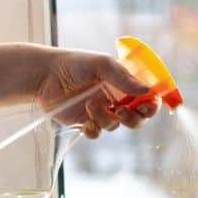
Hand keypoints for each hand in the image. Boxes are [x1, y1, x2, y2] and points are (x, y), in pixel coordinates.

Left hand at [0, 43, 161, 138]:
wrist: (44, 75)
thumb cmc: (74, 63)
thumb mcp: (102, 65)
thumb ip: (125, 78)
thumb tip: (148, 90)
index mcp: (124, 84)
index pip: (147, 98)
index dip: (153, 104)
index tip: (150, 105)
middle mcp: (116, 99)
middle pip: (138, 118)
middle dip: (135, 118)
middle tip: (122, 111)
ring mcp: (102, 112)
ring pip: (117, 126)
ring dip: (106, 118)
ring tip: (90, 105)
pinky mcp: (86, 123)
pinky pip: (97, 134)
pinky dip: (94, 129)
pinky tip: (85, 121)